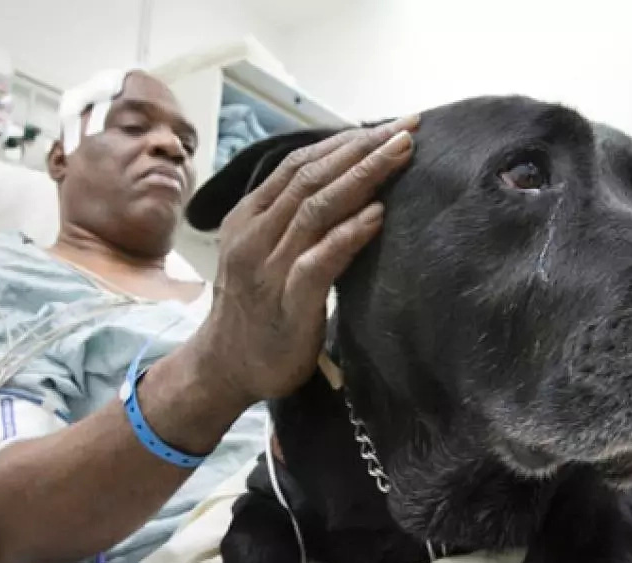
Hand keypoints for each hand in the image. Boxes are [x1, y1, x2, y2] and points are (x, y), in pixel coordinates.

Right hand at [193, 116, 418, 404]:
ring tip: (402, 154)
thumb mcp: (263, 252)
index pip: (298, 164)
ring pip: (316, 209)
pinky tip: (378, 215)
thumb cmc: (256, 309)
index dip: (344, 141)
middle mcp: (253, 236)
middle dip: (362, 148)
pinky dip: (349, 234)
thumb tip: (345, 184)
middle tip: (407, 127)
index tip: (387, 125)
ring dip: (363, 177)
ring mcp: (268, 269)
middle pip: (311, 177)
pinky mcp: (287, 304)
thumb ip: (291, 221)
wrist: (224, 368)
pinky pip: (319, 261)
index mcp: (248, 217)